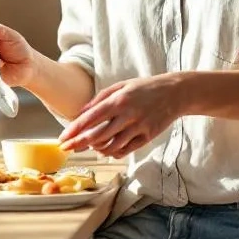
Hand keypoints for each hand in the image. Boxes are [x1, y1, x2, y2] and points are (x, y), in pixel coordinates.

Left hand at [58, 75, 184, 158]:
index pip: (90, 119)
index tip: (62, 138)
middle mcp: (127, 115)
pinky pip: (126, 150)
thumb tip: (82, 112)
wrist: (175, 93)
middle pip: (97, 136)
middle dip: (79, 144)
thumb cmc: (145, 88)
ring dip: (96, 149)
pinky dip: (113, 152)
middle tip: (67, 149)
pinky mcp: (147, 137)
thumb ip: (100, 98)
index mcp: (118, 100)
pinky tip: (106, 150)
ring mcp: (138, 127)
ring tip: (90, 147)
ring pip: (111, 146)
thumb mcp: (121, 85)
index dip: (74, 130)